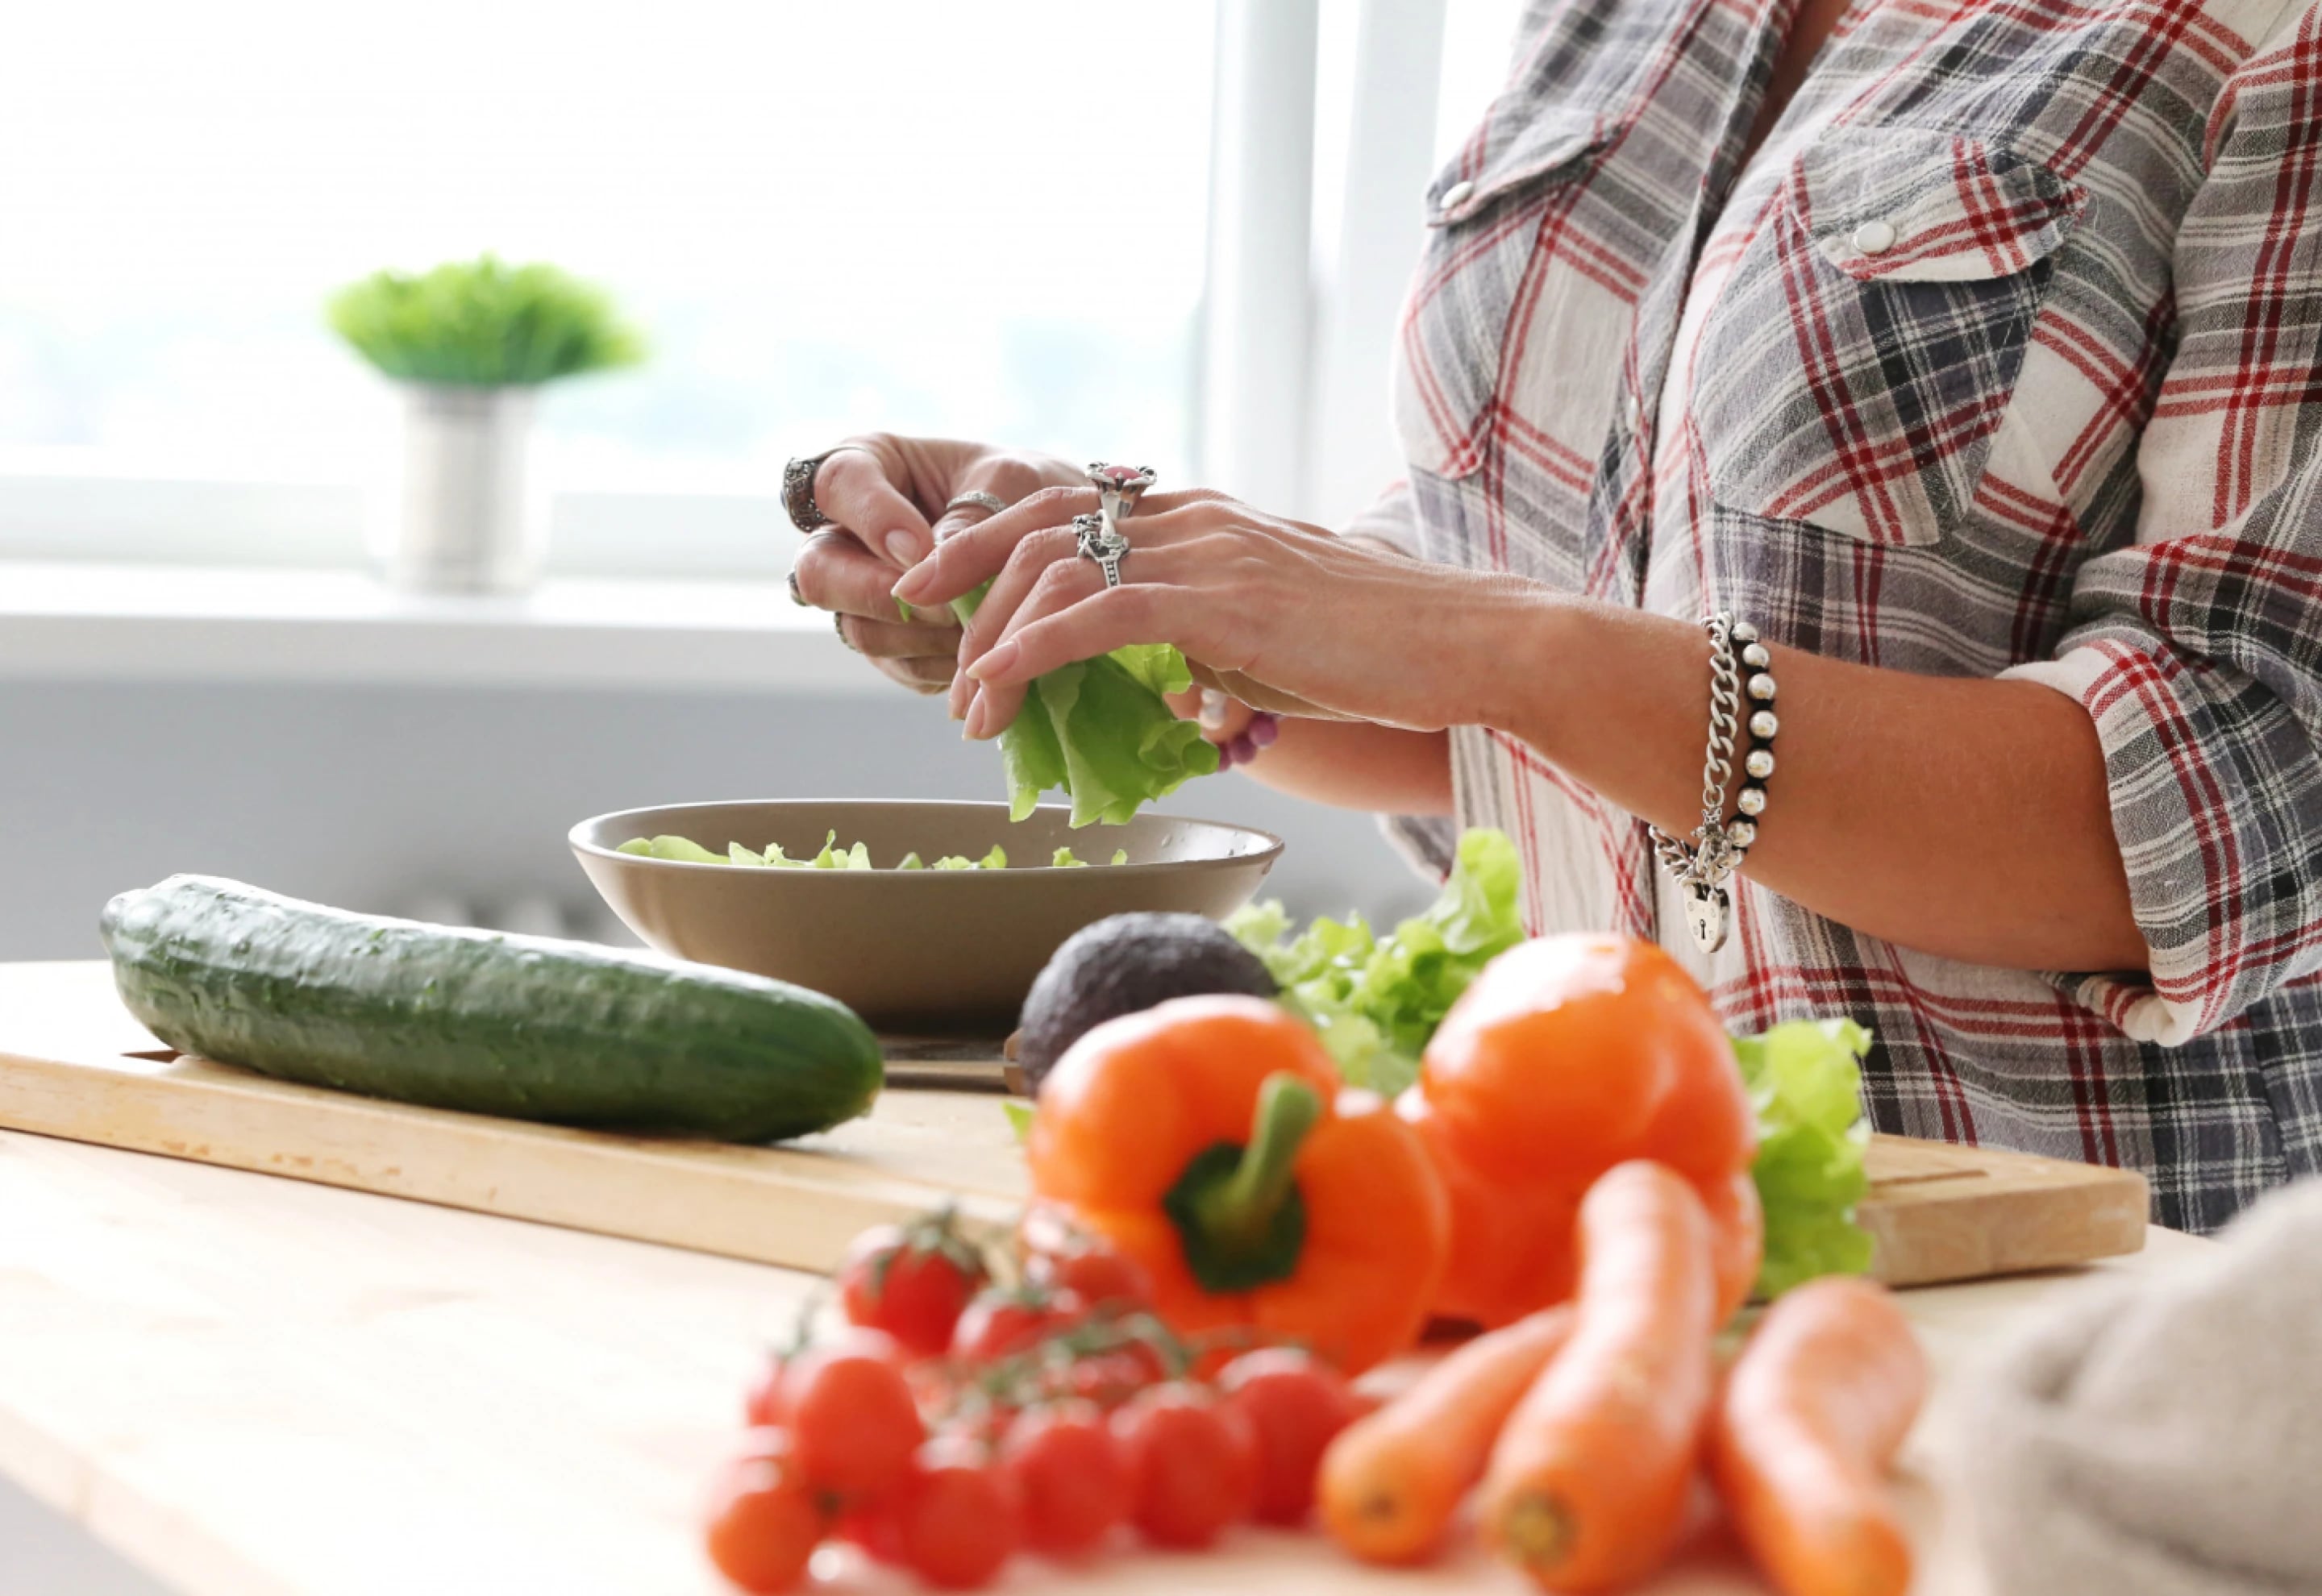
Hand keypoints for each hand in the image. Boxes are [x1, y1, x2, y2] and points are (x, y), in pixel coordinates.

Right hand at [786, 435, 1083, 695]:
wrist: (1056, 534)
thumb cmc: (1022, 486)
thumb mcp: (1007, 481)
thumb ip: (969, 516)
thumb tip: (930, 562)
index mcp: (865, 470)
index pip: (836, 484)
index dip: (872, 519)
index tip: (921, 547)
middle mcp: (846, 536)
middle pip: (819, 574)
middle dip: (878, 595)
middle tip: (940, 605)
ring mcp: (862, 595)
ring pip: (859, 630)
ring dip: (921, 636)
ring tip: (978, 626)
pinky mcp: (892, 642)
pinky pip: (900, 665)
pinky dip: (943, 664)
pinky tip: (983, 651)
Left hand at [890, 486, 1541, 738]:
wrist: (1475, 643)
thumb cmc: (1390, 654)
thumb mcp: (1278, 642)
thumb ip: (1214, 645)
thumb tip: (1174, 688)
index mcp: (1207, 518)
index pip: (1072, 510)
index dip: (994, 548)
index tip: (943, 595)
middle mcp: (1198, 517)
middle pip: (1042, 528)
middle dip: (968, 589)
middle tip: (936, 660)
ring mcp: (1211, 551)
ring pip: (1058, 570)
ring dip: (994, 641)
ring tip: (972, 707)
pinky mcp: (1225, 599)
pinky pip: (1099, 614)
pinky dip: (1035, 648)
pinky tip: (1002, 685)